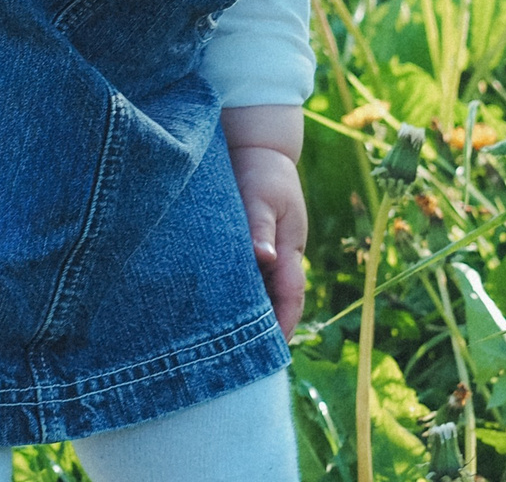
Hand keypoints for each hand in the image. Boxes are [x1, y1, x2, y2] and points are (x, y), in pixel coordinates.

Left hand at [223, 106, 308, 333]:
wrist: (256, 143)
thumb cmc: (261, 168)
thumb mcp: (263, 194)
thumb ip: (260, 226)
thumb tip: (264, 259)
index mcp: (289, 247)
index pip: (291, 296)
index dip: (284, 325)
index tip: (272, 351)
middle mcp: (280, 255)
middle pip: (276, 302)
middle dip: (266, 330)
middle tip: (244, 361)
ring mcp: (266, 251)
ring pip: (260, 292)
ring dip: (249, 313)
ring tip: (224, 345)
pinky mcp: (249, 244)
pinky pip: (246, 277)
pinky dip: (236, 294)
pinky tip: (213, 308)